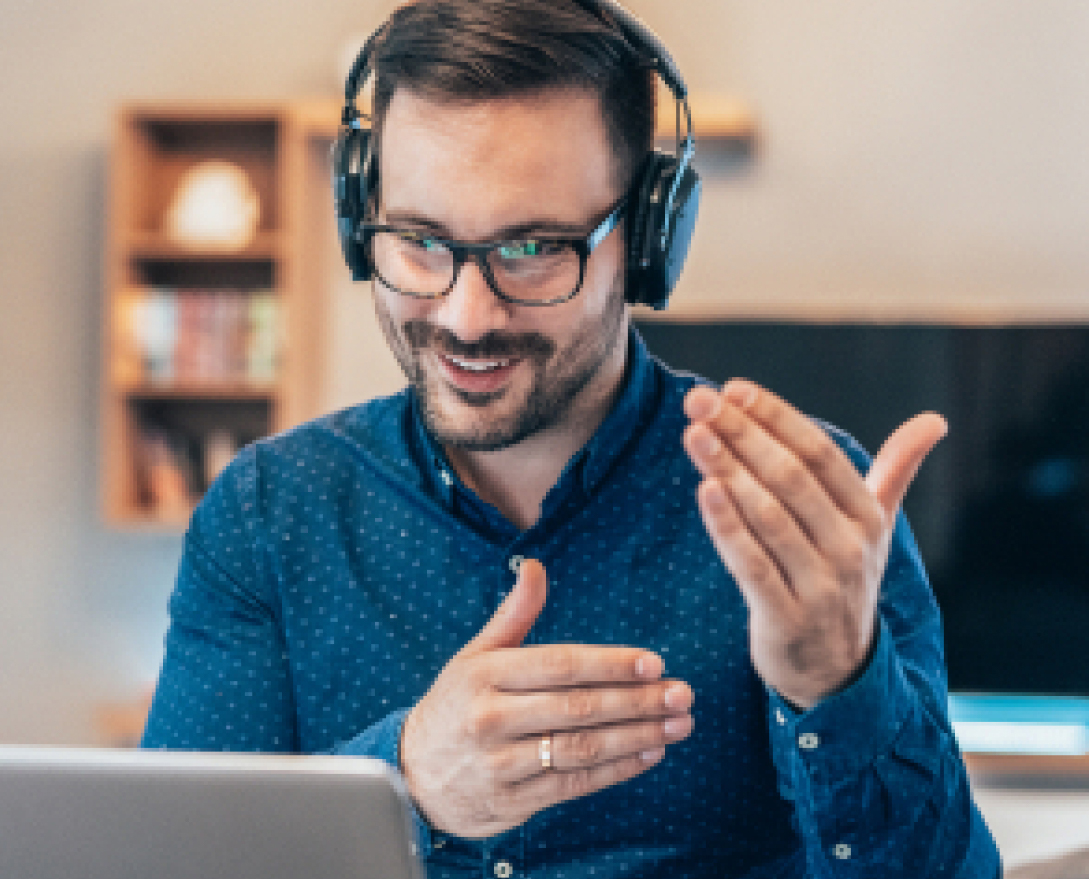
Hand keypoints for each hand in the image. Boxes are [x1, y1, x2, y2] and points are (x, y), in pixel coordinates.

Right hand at [399, 559, 693, 838]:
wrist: (413, 774)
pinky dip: (616, 771)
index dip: (609, 664)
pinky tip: (649, 754)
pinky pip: (573, 785)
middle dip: (637, 702)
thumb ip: (513, 615)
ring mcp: (500, 765)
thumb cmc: (455, 704)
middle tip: (681, 694)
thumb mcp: (475, 656)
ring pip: (581, 750)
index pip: (559, 665)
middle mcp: (491, 719)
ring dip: (637, 737)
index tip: (653, 662)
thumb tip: (535, 567)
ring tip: (677, 725)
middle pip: (578, 709)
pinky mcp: (512, 802)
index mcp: (485, 676)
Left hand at [683, 380, 946, 708]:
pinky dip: (727, 527)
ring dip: (728, 470)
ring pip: (769, 517)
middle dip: (742, 434)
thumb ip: (896, 470)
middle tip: (698, 401)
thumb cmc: (845, 580)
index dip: (776, 417)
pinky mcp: (786, 618)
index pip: (819, 453)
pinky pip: (752, 565)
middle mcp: (850, 547)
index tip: (733, 388)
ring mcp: (820, 585)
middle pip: (790, 477)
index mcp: (867, 516)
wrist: (838, 672)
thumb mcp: (874, 527)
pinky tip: (703, 489)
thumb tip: (935, 421)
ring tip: (694, 434)